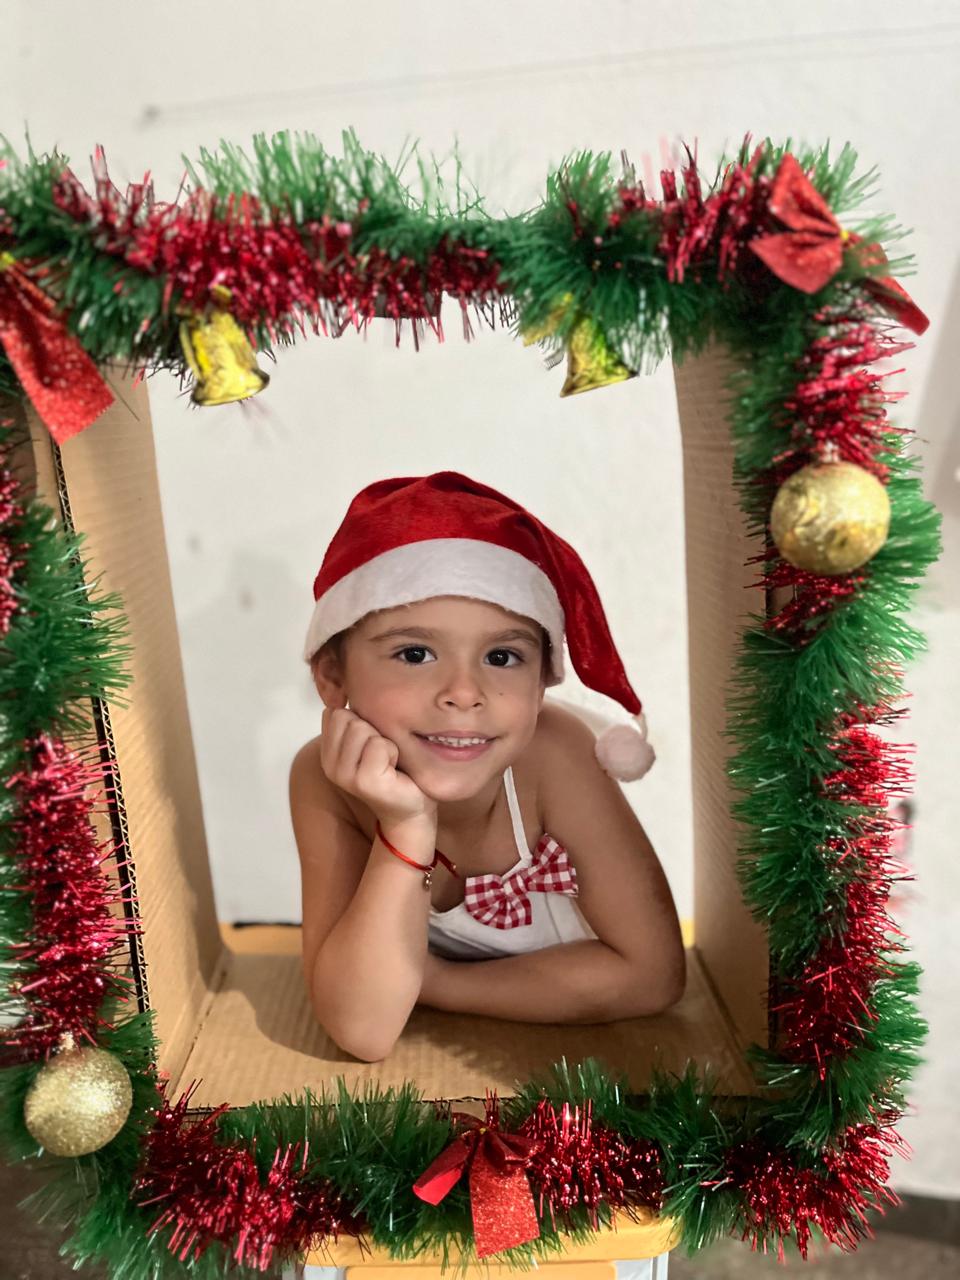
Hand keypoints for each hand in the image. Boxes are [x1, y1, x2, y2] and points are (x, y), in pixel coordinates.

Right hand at [320, 707, 436, 830]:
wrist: (411, 808)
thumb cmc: (394, 769)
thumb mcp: (368, 739)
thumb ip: (354, 720)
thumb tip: (349, 686)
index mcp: (327, 752)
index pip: (334, 712)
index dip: (361, 720)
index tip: (372, 742)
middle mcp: (329, 765)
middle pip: (347, 717)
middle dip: (372, 729)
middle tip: (382, 754)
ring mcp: (344, 775)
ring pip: (362, 728)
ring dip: (384, 740)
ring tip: (388, 760)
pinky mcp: (364, 781)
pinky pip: (378, 744)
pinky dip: (392, 751)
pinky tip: (394, 768)